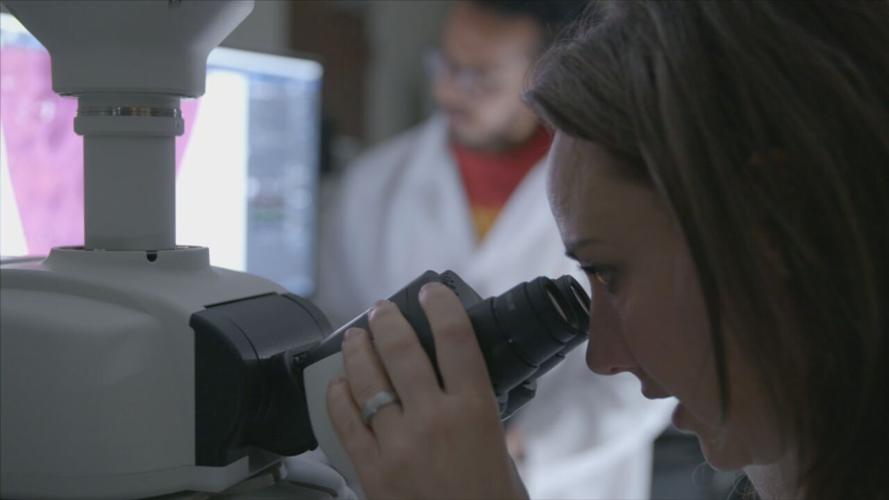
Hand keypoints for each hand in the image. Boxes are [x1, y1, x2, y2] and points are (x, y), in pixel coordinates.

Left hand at [327, 282, 527, 499]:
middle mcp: (434, 421)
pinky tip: (336, 383)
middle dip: (388, 320)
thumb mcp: (503, 456)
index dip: (441, 306)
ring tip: (355, 335)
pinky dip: (337, 397)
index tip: (431, 292)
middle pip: (403, 351)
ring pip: (368, 380)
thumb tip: (468, 396)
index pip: (456, 340)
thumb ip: (482, 420)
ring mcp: (398, 445)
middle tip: (381, 309)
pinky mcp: (371, 472)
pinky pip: (345, 423)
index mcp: (475, 412)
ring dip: (358, 351)